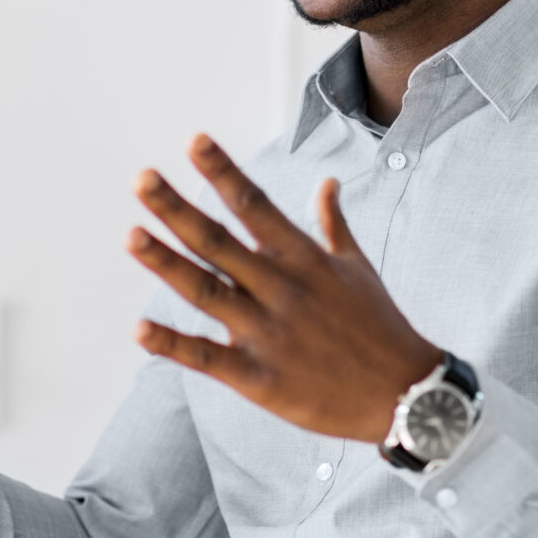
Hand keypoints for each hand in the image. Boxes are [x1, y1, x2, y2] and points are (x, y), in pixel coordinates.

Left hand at [127, 134, 439, 441]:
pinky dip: (173, 345)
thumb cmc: (381, 326)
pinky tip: (140, 330)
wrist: (405, 396)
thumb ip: (334, 224)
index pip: (256, 205)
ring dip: (167, 263)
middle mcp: (282, 290)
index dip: (223, 172)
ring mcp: (268, 333)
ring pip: (207, 292)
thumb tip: (327, 182)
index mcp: (304, 260)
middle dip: (178, 209)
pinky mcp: (259, 378)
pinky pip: (208, 358)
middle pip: (219, 242)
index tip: (193, 141)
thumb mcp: (358, 269)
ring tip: (132, 235)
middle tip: (142, 178)